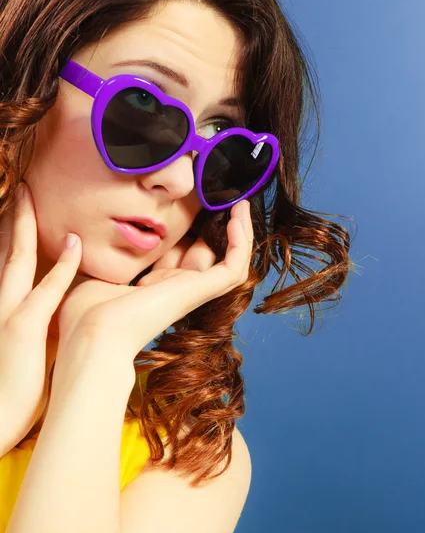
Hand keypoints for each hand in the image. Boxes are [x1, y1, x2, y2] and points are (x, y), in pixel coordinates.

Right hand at [0, 182, 82, 447]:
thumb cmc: (12, 391)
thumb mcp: (25, 352)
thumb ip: (37, 328)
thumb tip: (56, 317)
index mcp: (5, 309)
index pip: (11, 266)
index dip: (17, 238)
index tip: (26, 215)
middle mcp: (2, 305)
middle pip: (8, 253)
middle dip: (14, 220)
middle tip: (22, 190)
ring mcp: (9, 314)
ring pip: (18, 259)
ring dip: (25, 226)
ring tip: (29, 196)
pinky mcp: (24, 329)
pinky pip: (46, 290)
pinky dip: (62, 267)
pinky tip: (75, 244)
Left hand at [56, 199, 253, 367]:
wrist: (92, 336)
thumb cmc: (85, 313)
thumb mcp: (92, 273)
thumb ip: (92, 257)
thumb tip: (75, 238)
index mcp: (151, 286)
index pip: (177, 254)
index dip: (185, 229)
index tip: (188, 203)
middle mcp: (174, 287)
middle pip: (204, 253)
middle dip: (215, 225)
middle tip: (221, 196)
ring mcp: (190, 290)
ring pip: (229, 262)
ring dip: (240, 232)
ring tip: (241, 204)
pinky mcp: (199, 291)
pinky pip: (233, 267)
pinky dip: (241, 242)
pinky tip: (237, 216)